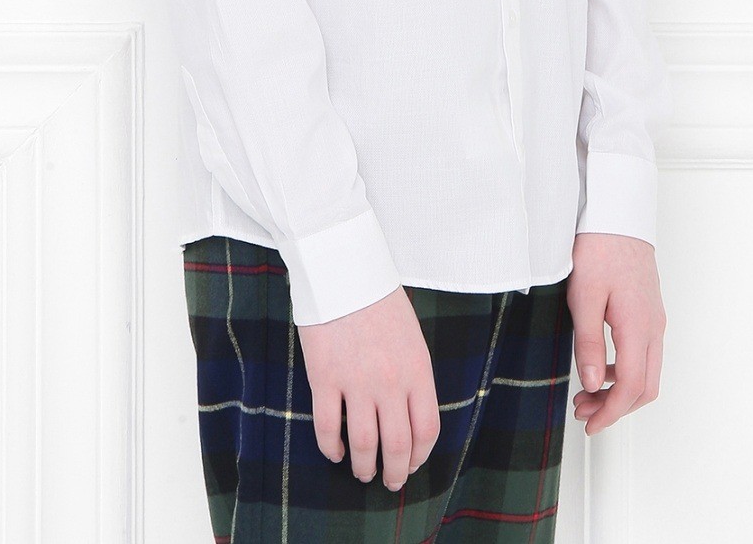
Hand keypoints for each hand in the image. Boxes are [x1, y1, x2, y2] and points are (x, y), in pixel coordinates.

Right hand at [298, 285, 441, 489]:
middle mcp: (390, 382)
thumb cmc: (379, 299)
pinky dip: (332, 449)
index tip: (413, 464)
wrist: (345, 270)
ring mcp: (356, 382)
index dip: (420, 456)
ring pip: (364, 445)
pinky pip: (329, 428)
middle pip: (397, 446)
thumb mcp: (412, 336)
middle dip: (395, 472)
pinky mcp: (325, 379)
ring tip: (362, 472)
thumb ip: (413, 375)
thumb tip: (409, 414)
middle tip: (390, 481)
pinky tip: (336, 452)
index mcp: (417, 370)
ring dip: (364, 467)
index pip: (427, 430)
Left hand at [567, 232, 664, 434]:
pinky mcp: (649, 311)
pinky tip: (601, 366)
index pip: (631, 386)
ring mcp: (655, 319)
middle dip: (615, 408)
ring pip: (647, 372)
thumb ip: (588, 343)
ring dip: (620, 391)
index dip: (610, 412)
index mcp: (638, 326)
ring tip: (587, 393)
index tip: (589, 424)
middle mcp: (654, 327)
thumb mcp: (584, 294)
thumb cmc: (600, 247)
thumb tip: (592, 385)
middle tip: (583, 413)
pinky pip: (645, 354)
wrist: (617, 213)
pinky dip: (625, 371)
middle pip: (645, 387)